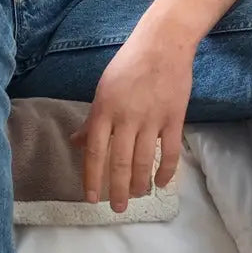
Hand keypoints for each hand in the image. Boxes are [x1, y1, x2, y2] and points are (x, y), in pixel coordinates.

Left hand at [70, 31, 193, 211]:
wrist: (163, 44)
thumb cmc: (129, 65)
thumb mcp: (104, 89)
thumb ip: (93, 120)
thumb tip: (76, 142)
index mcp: (104, 109)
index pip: (94, 151)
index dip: (92, 178)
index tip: (91, 199)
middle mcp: (126, 117)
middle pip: (119, 162)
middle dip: (117, 190)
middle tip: (117, 208)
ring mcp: (152, 118)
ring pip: (144, 161)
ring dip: (140, 183)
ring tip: (137, 196)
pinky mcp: (174, 118)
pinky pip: (171, 152)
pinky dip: (166, 172)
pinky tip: (162, 183)